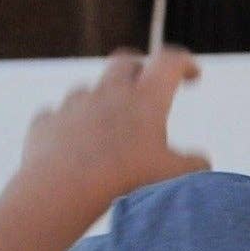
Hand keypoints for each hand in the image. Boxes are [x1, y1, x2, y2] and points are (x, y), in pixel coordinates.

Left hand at [10, 48, 209, 223]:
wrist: (63, 189)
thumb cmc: (125, 179)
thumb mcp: (174, 176)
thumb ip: (194, 166)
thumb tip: (203, 163)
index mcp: (145, 98)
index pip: (169, 62)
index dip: (183, 63)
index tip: (191, 74)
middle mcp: (109, 93)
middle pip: (124, 62)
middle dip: (138, 69)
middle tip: (146, 87)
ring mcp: (73, 105)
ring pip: (88, 90)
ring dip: (100, 101)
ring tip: (107, 128)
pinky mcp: (46, 123)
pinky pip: (56, 116)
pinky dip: (66, 126)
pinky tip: (71, 145)